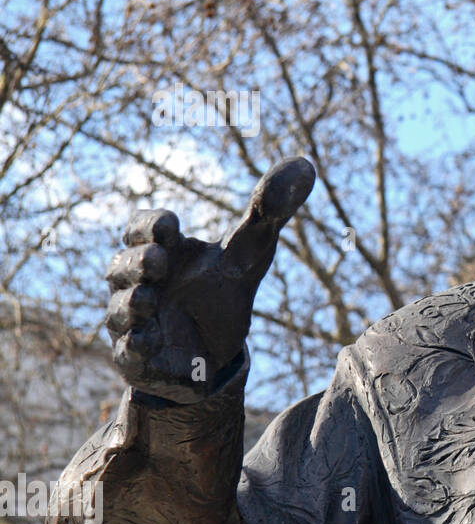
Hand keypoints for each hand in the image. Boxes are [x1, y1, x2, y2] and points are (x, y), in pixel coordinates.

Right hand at [104, 157, 315, 403]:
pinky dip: (137, 345)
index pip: (141, 228)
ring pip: (119, 309)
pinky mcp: (138, 359)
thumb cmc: (222, 292)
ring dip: (132, 302)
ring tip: (151, 299)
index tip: (172, 227)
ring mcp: (135, 322)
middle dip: (136, 261)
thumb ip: (271, 211)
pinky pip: (127, 351)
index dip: (149, 224)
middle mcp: (139, 284)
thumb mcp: (251, 253)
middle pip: (120, 266)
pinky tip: (153, 341)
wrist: (214, 354)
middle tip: (159, 261)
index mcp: (163, 251)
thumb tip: (306, 164)